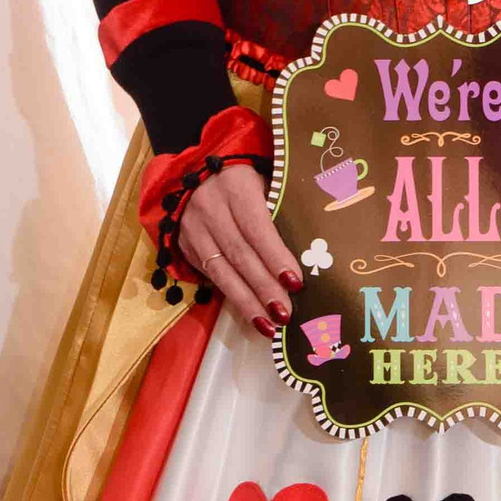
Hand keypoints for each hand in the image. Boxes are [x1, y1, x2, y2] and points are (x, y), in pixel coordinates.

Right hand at [177, 167, 301, 337]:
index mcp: (235, 186)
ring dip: (246, 302)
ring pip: (221, 271)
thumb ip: (283, 210)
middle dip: (264, 288)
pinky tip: (250, 313)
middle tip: (285, 314)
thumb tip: (314, 250)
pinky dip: (232, 296)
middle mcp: (209, 207)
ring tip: (268, 326)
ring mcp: (193, 228)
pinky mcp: (185, 246)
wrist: (197, 174)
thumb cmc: (247, 182)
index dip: (275, 257)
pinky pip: (211, 275)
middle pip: (239, 254)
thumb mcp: (267, 183)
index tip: (296, 283)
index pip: (256, 228)